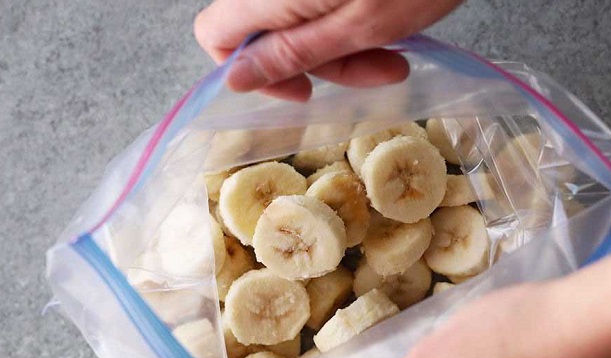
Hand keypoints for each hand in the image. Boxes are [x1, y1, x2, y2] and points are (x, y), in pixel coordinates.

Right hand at [194, 0, 462, 100]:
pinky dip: (351, 16)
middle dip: (323, 61)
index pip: (215, 35)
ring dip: (347, 44)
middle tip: (378, 70)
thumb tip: (235, 80)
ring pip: (301, 17)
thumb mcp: (355, 27)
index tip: (303, 88)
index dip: (251, 72)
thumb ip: (289, 54)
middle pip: (268, 30)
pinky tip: (388, 22)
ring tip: (396, 54)